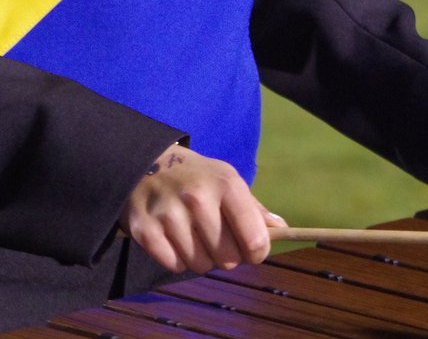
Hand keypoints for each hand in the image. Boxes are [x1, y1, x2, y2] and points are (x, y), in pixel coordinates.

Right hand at [120, 144, 283, 273]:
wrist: (148, 161)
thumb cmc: (197, 176)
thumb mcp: (227, 180)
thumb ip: (254, 209)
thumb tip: (282, 229)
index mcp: (225, 183)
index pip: (255, 240)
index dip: (256, 252)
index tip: (249, 248)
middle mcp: (197, 197)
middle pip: (229, 259)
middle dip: (226, 255)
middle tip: (214, 236)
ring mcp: (169, 213)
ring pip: (201, 265)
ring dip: (200, 256)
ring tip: (191, 233)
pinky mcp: (145, 229)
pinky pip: (174, 266)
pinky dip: (176, 258)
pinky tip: (172, 236)